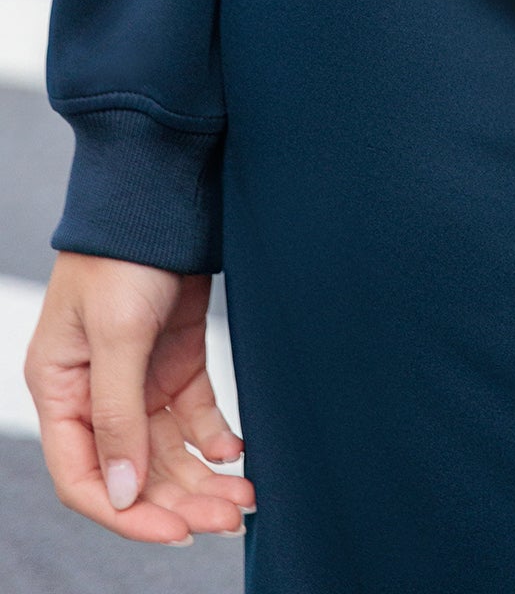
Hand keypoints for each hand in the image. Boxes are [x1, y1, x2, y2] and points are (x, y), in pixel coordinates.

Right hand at [25, 251, 253, 544]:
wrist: (163, 188)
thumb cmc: (123, 252)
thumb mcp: (117, 332)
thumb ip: (117, 414)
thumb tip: (124, 492)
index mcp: (61, 389)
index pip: (85, 477)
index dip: (128, 514)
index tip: (176, 532)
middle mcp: (96, 392)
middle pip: (135, 470)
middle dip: (180, 499)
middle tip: (229, 518)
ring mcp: (137, 378)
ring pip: (168, 450)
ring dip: (204, 477)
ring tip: (246, 498)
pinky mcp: (174, 358)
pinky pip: (193, 415)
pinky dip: (215, 437)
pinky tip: (237, 451)